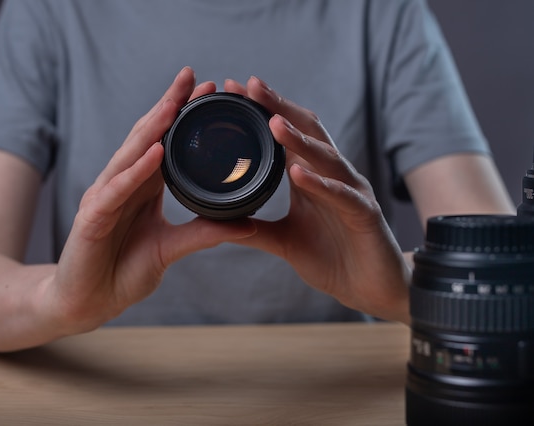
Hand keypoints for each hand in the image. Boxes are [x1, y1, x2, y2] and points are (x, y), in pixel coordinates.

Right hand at [42, 67, 255, 334]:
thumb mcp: (170, 247)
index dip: (182, 116)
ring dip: (153, 128)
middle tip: (194, 77)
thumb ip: (203, 232)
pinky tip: (155, 152)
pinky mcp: (92, 219)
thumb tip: (247, 223)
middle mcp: (122, 184)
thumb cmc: (123, 271)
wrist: (87, 303)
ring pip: (130, 156)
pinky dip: (136, 170)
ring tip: (175, 103)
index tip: (210, 91)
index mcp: (141, 187)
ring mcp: (105, 198)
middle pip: (146, 138)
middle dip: (168, 106)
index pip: (163, 142)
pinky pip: (116, 190)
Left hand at [225, 77, 410, 322]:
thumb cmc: (332, 259)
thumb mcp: (284, 241)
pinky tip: (299, 174)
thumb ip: (255, 228)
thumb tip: (220, 220)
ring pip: (326, 158)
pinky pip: (343, 196)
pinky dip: (320, 184)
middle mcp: (332, 177)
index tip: (234, 90)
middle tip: (251, 86)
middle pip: (307, 133)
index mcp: (312, 178)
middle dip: (279, 108)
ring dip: (299, 140)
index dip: (265, 111)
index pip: (287, 135)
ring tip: (273, 122)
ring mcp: (351, 193)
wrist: (371, 290)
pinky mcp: (366, 216)